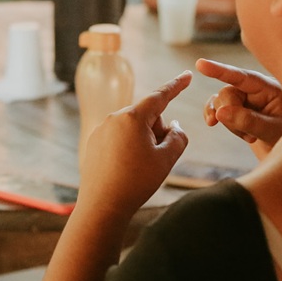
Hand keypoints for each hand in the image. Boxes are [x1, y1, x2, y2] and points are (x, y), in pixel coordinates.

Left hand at [79, 71, 191, 219]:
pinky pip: (119, 137)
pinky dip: (129, 148)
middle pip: (147, 116)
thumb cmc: (136, 182)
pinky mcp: (94, 141)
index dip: (176, 86)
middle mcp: (114, 118)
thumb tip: (173, 125)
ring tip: (139, 167)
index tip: (187, 74)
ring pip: (133, 128)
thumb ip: (178, 137)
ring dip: (144, 140)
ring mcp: (101, 129)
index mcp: (132, 117)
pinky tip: (126, 169)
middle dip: (157, 131)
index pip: (159, 96)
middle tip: (156, 158)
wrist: (102, 206)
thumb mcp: (167, 159)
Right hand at [197, 58, 281, 158]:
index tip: (200, 64)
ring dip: (229, 124)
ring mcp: (242, 97)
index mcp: (268, 87)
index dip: (220, 71)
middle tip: (249, 135)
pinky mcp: (234, 107)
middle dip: (230, 115)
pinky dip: (213, 116)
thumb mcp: (273, 130)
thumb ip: (249, 121)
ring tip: (250, 137)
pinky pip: (214, 107)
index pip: (242, 77)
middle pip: (227, 93)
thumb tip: (219, 112)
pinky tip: (212, 123)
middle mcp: (253, 88)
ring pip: (220, 103)